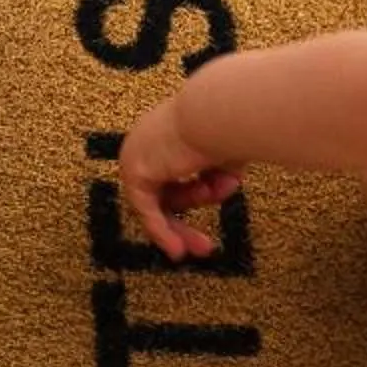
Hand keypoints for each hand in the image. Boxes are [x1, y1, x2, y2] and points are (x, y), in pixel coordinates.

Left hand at [118, 96, 242, 262]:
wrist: (222, 116)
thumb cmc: (231, 127)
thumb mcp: (227, 156)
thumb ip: (220, 170)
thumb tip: (225, 182)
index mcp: (170, 131)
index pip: (175, 173)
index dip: (196, 197)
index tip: (211, 217)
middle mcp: (149, 140)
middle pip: (163, 192)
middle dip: (184, 222)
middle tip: (204, 246)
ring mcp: (138, 154)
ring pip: (157, 204)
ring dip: (183, 225)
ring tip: (206, 240)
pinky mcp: (135, 171)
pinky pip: (146, 209)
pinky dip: (160, 231)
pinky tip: (177, 251)